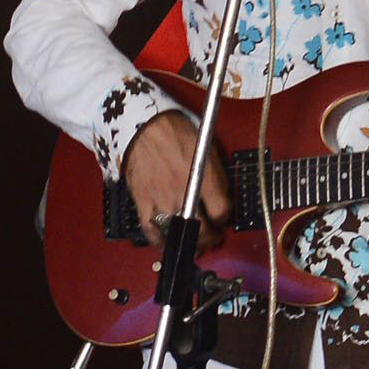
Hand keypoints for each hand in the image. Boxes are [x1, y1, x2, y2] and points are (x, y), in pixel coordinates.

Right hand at [122, 112, 228, 247]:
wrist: (143, 126)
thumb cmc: (173, 131)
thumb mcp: (206, 148)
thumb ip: (216, 176)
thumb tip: (221, 196)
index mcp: (204, 177)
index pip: (222, 212)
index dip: (225, 218)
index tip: (222, 217)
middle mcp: (184, 192)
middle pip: (202, 230)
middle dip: (211, 238)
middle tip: (212, 237)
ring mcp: (162, 199)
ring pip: (178, 234)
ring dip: (188, 242)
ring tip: (192, 240)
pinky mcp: (143, 202)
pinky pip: (152, 232)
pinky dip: (160, 240)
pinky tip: (166, 239)